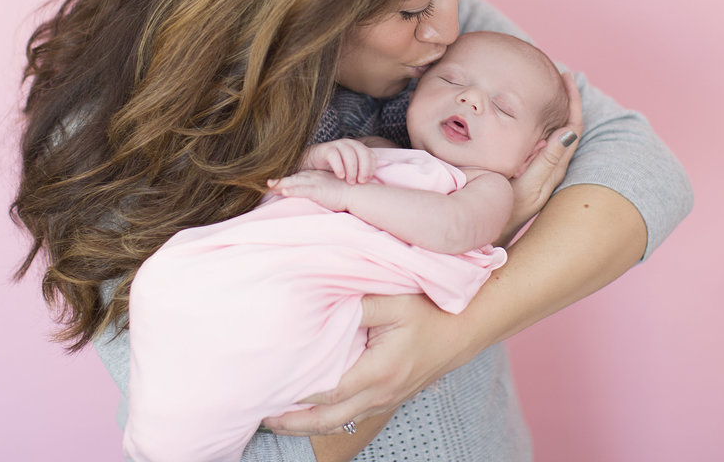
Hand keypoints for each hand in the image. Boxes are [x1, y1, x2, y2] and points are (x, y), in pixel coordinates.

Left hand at [262, 294, 468, 435]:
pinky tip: (307, 412)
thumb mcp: (394, 300)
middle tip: (260, 415)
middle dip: (293, 422)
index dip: (296, 391)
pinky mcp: (387, 399)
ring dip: (306, 424)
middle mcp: (379, 393)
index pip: (328, 389)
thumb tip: (322, 306)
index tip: (269, 384)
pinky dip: (325, 418)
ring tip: (274, 419)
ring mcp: (384, 400)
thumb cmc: (430, 312)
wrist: (463, 331)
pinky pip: (350, 416)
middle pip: (327, 418)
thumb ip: (357, 304)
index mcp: (378, 371)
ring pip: (338, 422)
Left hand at [268, 170, 354, 211]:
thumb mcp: (331, 191)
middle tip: (267, 183)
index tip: (274, 184)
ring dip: (281, 184)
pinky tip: (283, 192)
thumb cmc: (346, 193)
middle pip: (293, 179)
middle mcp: (314, 178)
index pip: (298, 178)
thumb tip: (319, 197)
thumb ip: (322, 192)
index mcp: (316, 177)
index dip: (286, 180)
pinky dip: (292, 190)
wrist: (358, 192)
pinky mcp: (319, 190)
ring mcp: (316, 183)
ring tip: (270, 186)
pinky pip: (302, 190)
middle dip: (280, 181)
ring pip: (294, 183)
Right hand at [300, 138, 377, 183]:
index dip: (371, 168)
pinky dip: (339, 166)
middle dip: (364, 168)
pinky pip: (334, 155)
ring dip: (352, 169)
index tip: (367, 180)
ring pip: (349, 153)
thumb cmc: (335, 170)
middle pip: (362, 152)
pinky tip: (340, 176)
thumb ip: (363, 171)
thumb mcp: (351, 171)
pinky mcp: (326, 149)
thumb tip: (380, 175)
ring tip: (350, 182)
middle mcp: (350, 144)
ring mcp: (338, 144)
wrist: (314, 166)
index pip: (371, 155)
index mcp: (358, 148)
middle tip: (361, 182)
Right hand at [501, 70, 583, 242]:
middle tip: (557, 75)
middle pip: (568, 127)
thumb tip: (570, 130)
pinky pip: (543, 143)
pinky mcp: (529, 175)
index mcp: (555, 167)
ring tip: (547, 90)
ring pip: (556, 134)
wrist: (489, 237)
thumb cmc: (505, 213)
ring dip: (554, 111)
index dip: (573, 100)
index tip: (566, 75)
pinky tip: (527, 119)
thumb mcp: (527, 186)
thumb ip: (547, 160)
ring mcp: (542, 173)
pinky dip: (541, 124)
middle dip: (566, 100)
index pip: (573, 126)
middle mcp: (552, 169)